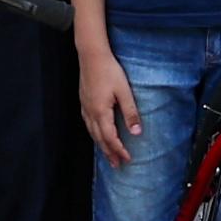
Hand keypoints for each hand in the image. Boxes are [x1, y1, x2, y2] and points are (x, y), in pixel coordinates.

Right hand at [78, 46, 139, 163]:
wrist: (91, 55)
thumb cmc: (109, 70)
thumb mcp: (124, 91)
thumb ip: (130, 112)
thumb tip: (137, 132)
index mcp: (101, 112)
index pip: (110, 138)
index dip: (119, 150)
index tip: (127, 159)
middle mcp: (90, 113)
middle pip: (100, 139)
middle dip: (109, 153)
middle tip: (117, 165)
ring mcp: (85, 107)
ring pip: (92, 133)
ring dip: (101, 145)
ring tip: (108, 154)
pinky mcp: (83, 101)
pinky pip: (88, 124)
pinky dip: (94, 134)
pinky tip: (97, 134)